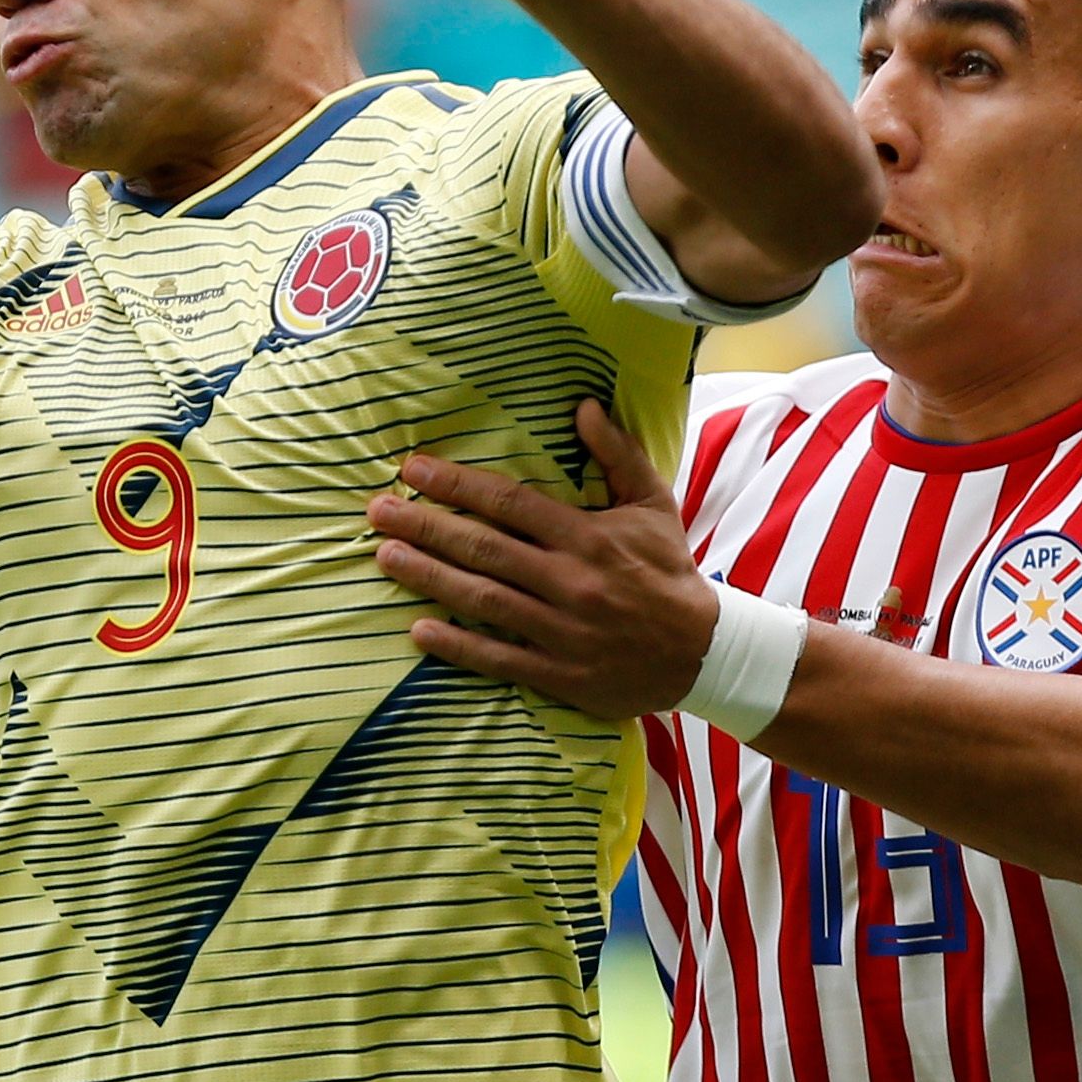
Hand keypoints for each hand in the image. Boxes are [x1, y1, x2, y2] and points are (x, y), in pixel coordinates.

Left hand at [367, 400, 715, 719]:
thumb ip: (617, 454)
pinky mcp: (562, 675)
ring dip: (430, 578)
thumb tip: (584, 406)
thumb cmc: (668, 570)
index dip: (458, 485)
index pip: (510, 503)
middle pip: (485, 549)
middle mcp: (571, 582)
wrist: (704, 652)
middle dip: (427, 527)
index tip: (413, 470)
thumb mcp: (653, 503)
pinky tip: (418, 630)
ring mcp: (563, 632)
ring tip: (385, 557)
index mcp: (588, 537)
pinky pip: (501, 658)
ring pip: (485, 601)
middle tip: (377, 511)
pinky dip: (458, 646)